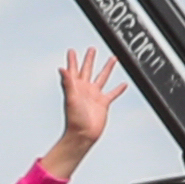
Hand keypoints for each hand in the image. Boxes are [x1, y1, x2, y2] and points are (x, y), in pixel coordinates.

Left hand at [53, 48, 117, 166]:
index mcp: (75, 87)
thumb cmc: (74, 119)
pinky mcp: (103, 103)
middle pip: (88, 70)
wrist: (83, 134)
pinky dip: (118, 89)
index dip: (72, 60)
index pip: (73, 69)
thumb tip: (61, 69)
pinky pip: (112, 93)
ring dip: (107, 68)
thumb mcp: (70, 98)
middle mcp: (85, 89)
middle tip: (91, 49)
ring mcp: (94, 96)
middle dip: (89, 59)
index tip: (72, 50)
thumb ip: (67, 82)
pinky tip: (123, 84)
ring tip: (113, 58)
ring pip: (102, 78)